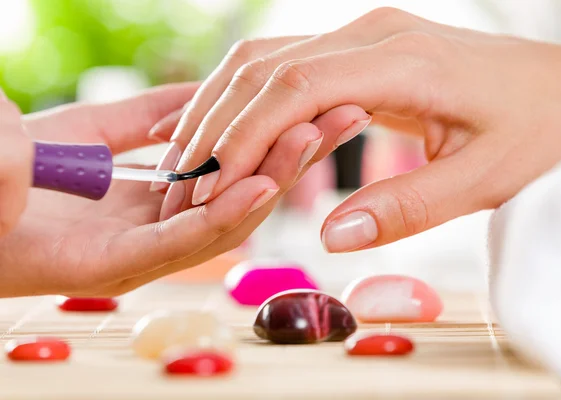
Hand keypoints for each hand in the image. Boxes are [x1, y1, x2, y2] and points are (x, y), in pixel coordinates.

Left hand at [0, 82, 366, 296]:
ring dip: (275, 180)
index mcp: (157, 197)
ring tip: (318, 138)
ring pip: (224, 219)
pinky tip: (265, 186)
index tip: (323, 100)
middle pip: (243, 192)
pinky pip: (178, 242)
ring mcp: (138, 252)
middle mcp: (158, 227)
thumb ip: (152, 118)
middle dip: (296, 154)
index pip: (235, 167)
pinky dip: (224, 215)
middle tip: (346, 112)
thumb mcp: (97, 131)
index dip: (281, 135)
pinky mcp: (111, 269)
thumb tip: (209, 96)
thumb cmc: (12, 163)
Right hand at [154, 7, 560, 252]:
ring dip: (225, 106)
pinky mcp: (368, 49)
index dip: (243, 137)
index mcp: (403, 61)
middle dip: (216, 122)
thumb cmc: (542, 132)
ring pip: (269, 59)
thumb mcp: (483, 179)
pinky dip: (252, 100)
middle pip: (266, 66)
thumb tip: (331, 234)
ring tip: (192, 157)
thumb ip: (406, 207)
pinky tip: (231, 131)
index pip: (294, 90)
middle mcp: (375, 33)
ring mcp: (369, 35)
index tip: (211, 184)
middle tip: (183, 176)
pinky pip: (292, 67)